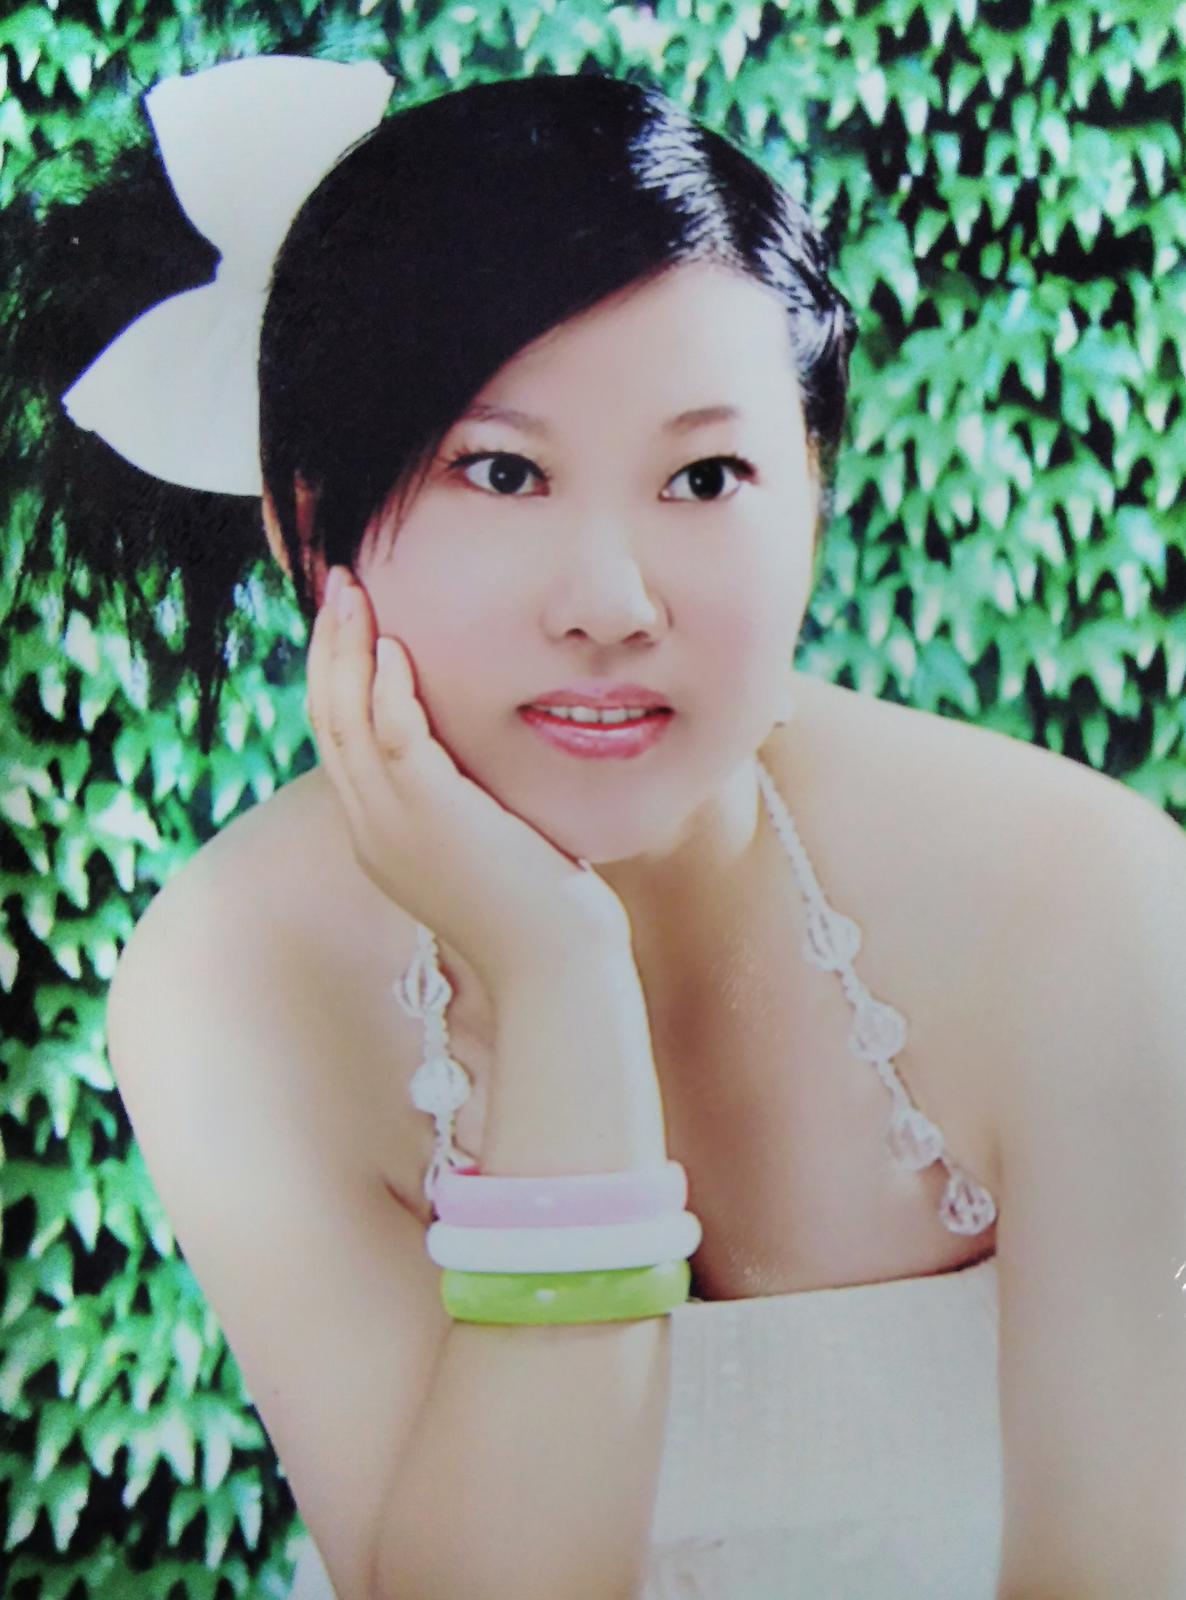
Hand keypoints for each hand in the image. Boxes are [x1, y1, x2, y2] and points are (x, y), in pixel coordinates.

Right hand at [305, 567, 632, 991]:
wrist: (555, 965)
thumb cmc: (539, 911)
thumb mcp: (485, 846)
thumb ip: (464, 802)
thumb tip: (480, 762)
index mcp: (379, 835)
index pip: (339, 740)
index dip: (335, 675)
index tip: (348, 622)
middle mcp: (371, 829)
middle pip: (327, 720)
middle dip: (327, 646)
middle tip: (337, 584)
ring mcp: (392, 825)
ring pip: (345, 720)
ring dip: (344, 649)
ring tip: (351, 589)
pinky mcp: (431, 816)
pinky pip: (393, 738)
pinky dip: (386, 689)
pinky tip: (392, 645)